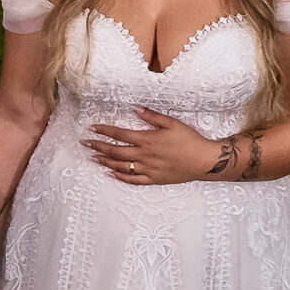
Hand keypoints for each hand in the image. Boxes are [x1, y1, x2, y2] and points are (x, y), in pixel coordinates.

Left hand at [84, 107, 216, 184]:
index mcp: (147, 140)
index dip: (104, 130)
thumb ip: (151, 116)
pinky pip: (133, 180)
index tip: (92, 128)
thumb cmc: (189, 139)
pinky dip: (120, 177)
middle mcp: (144, 156)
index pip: (119, 134)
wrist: (204, 161)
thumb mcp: (172, 123)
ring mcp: (148, 169)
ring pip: (121, 166)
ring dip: (105, 161)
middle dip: (98, 146)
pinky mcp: (154, 179)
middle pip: (115, 151)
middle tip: (85, 143)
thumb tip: (134, 109)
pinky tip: (111, 173)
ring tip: (93, 157)